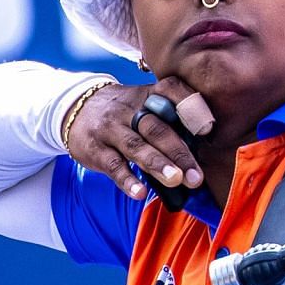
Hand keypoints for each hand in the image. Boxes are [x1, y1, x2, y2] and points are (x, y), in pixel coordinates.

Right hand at [65, 77, 213, 198]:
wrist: (76, 109)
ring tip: (176, 180)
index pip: (170, 90)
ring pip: (136, 146)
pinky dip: (127, 180)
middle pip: (157, 128)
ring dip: (157, 164)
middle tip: (196, 176)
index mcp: (149, 95)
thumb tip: (207, 140)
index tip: (208, 129)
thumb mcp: (147, 103)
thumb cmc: (127, 112)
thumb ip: (173, 116)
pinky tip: (140, 193)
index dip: (190, 107)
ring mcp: (111, 129)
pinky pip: (112, 165)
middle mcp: (130, 109)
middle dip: (179, 152)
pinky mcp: (95, 149)